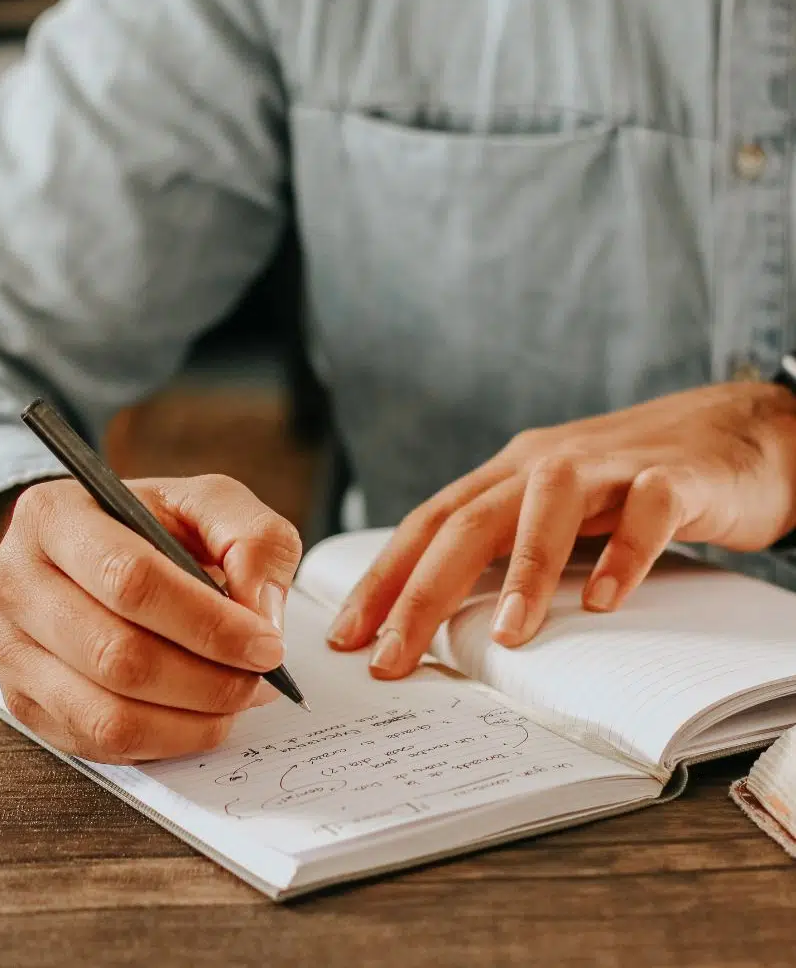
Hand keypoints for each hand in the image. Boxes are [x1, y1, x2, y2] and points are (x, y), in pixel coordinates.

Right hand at [0, 475, 301, 762]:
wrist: (96, 550)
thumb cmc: (154, 524)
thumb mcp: (210, 503)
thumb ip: (252, 540)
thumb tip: (260, 616)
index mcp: (54, 515)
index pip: (130, 580)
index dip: (207, 623)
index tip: (266, 645)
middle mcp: (15, 581)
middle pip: (116, 655)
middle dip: (206, 680)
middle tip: (259, 680)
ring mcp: (8, 648)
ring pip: (106, 714)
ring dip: (190, 720)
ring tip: (235, 698)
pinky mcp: (22, 701)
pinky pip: (98, 745)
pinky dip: (164, 741)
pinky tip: (198, 715)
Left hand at [327, 382, 795, 677]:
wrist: (736, 428)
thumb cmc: (630, 483)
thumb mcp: (553, 511)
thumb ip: (506, 548)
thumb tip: (444, 617)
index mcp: (507, 476)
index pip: (429, 525)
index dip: (384, 578)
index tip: (348, 636)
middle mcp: (544, 463)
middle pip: (468, 522)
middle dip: (422, 591)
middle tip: (392, 657)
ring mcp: (608, 466)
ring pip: (548, 506)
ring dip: (524, 571)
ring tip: (506, 636)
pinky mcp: (674, 477)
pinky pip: (646, 513)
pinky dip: (624, 555)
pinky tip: (606, 600)